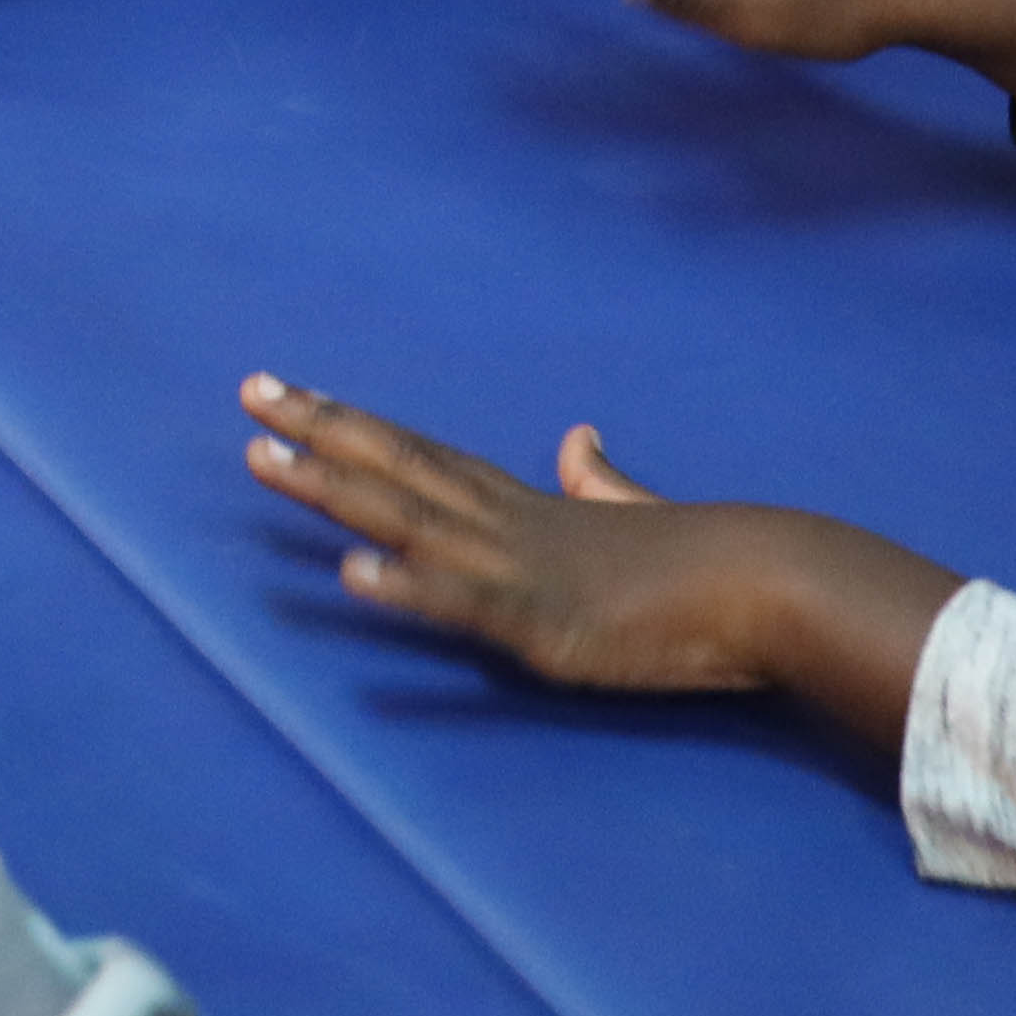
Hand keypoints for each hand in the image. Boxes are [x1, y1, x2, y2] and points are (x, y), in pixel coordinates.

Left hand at [238, 382, 955, 750]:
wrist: (766, 583)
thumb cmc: (705, 560)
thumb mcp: (634, 513)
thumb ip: (599, 482)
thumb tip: (578, 439)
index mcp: (523, 504)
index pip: (416, 451)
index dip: (348, 422)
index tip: (285, 392)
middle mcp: (506, 523)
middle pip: (395, 464)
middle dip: (318, 431)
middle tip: (249, 393)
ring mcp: (518, 570)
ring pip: (406, 520)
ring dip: (332, 491)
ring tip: (260, 461)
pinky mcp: (542, 624)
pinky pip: (460, 604)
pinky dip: (403, 588)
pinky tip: (350, 578)